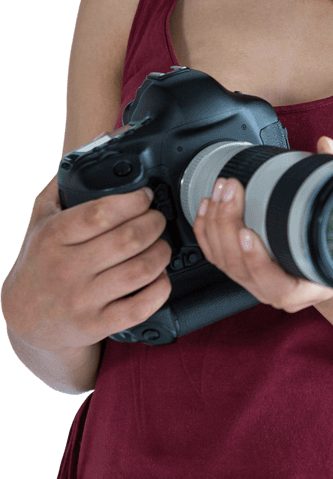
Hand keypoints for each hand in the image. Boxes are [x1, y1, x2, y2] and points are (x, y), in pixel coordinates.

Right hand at [1, 170, 171, 352]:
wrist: (25, 318)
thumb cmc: (39, 262)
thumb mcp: (38, 221)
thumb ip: (58, 188)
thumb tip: (87, 154)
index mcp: (53, 237)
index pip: (101, 213)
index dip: (133, 202)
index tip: (145, 197)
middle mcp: (66, 268)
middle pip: (128, 240)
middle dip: (154, 224)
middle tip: (157, 220)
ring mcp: (82, 299)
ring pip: (140, 271)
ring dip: (161, 253)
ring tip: (161, 245)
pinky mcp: (97, 324)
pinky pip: (141, 306)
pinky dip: (160, 288)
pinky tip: (160, 276)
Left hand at [192, 136, 332, 313]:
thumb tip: (327, 146)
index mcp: (310, 284)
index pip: (277, 284)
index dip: (257, 261)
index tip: (248, 233)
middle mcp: (280, 290)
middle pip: (240, 267)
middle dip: (229, 225)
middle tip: (231, 191)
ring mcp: (259, 284)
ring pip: (224, 261)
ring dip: (217, 224)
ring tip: (222, 191)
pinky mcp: (245, 272)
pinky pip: (216, 257)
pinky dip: (207, 232)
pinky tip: (207, 208)